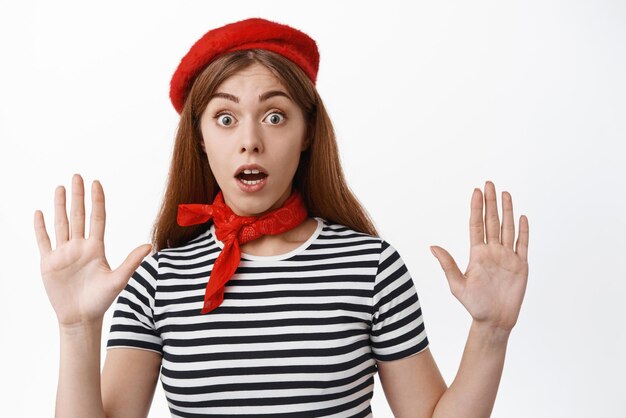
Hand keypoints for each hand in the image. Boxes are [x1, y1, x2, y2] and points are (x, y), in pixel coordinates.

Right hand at [34, 174, 152, 326]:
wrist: (81, 318)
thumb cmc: (101, 300)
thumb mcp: (118, 279)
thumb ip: (131, 261)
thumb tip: (150, 246)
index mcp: (96, 248)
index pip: (97, 218)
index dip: (96, 200)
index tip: (96, 183)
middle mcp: (80, 247)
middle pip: (78, 215)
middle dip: (77, 196)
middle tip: (77, 176)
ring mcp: (63, 253)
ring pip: (61, 224)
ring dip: (60, 206)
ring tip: (60, 187)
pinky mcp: (49, 263)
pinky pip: (44, 241)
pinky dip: (40, 227)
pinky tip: (40, 212)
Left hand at [430, 181, 528, 331]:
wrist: (494, 321)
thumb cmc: (474, 305)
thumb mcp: (456, 285)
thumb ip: (447, 264)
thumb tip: (433, 246)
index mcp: (477, 253)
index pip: (476, 224)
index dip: (476, 208)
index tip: (476, 191)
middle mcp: (492, 251)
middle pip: (492, 221)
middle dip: (491, 202)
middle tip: (489, 183)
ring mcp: (507, 257)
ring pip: (508, 228)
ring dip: (507, 211)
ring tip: (505, 193)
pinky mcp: (520, 266)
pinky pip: (522, 244)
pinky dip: (523, 231)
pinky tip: (521, 217)